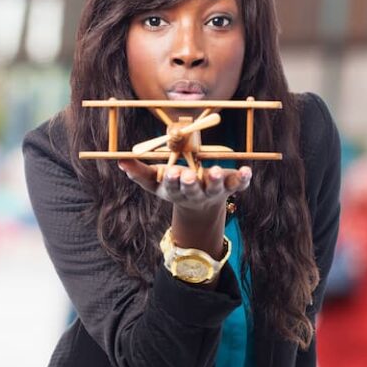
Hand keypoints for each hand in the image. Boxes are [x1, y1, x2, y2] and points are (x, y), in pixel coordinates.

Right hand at [118, 160, 251, 256]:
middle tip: (188, 175)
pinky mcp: (229, 187)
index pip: (172, 186)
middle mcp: (195, 193)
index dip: (172, 180)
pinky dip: (243, 178)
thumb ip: (139, 172)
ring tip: (215, 170)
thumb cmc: (174, 186)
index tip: (171, 172)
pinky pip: (238, 184)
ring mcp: (213, 191)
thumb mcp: (155, 182)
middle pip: (192, 189)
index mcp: (176, 191)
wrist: (201, 206)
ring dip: (215, 180)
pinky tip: (246, 170)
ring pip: (215, 187)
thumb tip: (120, 160)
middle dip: (190, 183)